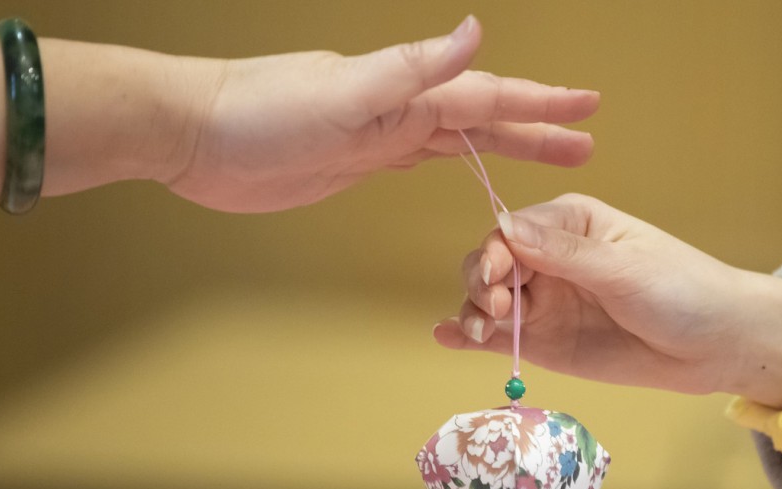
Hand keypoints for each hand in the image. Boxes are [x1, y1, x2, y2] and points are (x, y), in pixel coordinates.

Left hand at [164, 16, 598, 211]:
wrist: (194, 135)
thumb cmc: (259, 111)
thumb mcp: (342, 91)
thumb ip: (411, 68)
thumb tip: (474, 31)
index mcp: (405, 93)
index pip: (487, 97)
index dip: (539, 103)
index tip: (588, 107)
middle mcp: (399, 109)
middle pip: (484, 119)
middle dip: (536, 128)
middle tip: (586, 142)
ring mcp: (379, 134)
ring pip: (459, 140)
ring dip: (503, 146)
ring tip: (547, 156)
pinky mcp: (355, 161)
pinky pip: (421, 158)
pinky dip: (453, 160)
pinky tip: (464, 163)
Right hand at [432, 194, 781, 407]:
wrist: (717, 345)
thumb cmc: (682, 290)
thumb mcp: (625, 268)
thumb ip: (565, 254)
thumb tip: (506, 228)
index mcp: (569, 222)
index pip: (512, 230)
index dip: (495, 253)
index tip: (497, 280)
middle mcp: (547, 258)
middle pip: (491, 263)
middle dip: (482, 284)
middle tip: (496, 309)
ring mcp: (543, 302)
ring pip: (488, 300)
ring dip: (474, 312)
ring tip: (480, 332)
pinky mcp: (545, 342)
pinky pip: (500, 337)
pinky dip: (470, 335)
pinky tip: (448, 337)